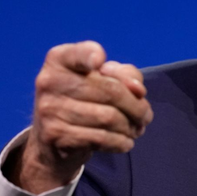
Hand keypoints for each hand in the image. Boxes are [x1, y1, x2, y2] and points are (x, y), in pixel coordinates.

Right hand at [7, 41, 153, 194]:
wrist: (53, 140)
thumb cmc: (85, 99)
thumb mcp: (104, 79)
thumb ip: (125, 75)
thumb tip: (138, 90)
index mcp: (59, 60)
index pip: (77, 53)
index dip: (90, 55)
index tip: (100, 61)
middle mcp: (49, 81)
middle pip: (110, 91)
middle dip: (137, 106)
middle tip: (146, 115)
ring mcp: (49, 109)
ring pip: (109, 117)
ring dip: (131, 126)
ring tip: (137, 129)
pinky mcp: (55, 135)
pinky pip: (101, 138)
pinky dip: (121, 142)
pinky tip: (126, 142)